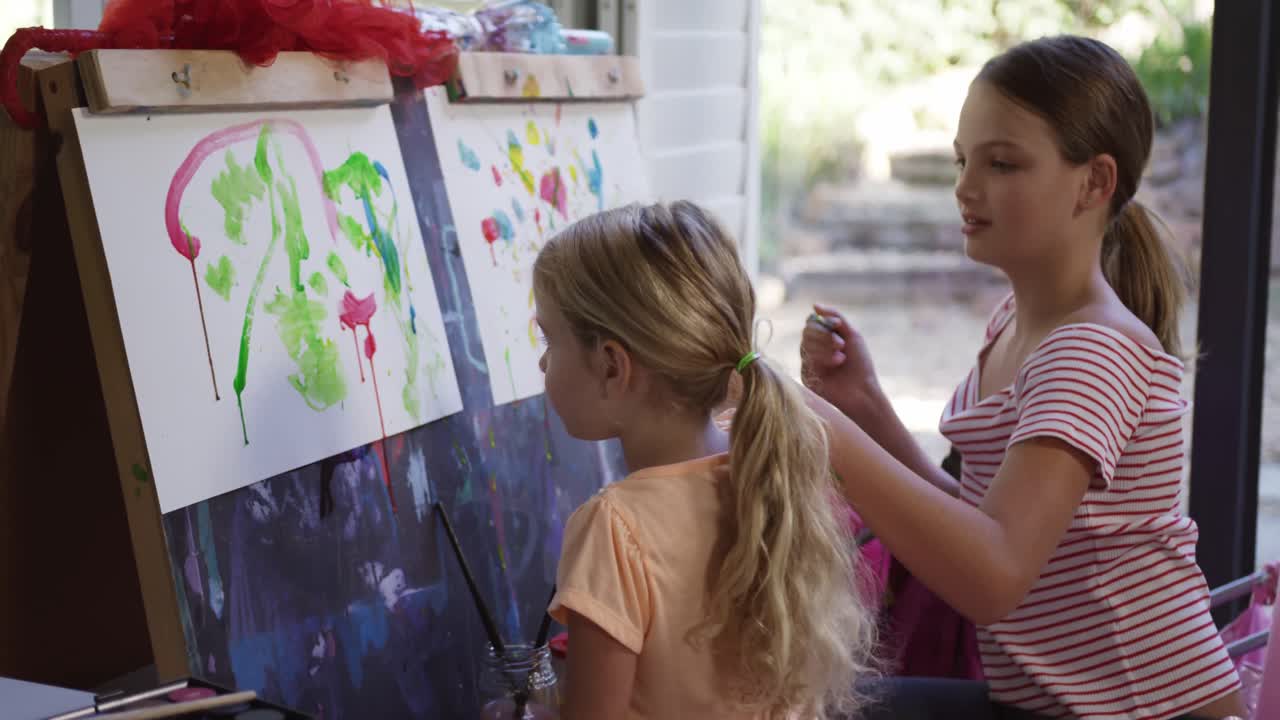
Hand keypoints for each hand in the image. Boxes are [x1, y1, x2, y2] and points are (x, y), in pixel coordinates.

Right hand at [800, 304, 882, 419]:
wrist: (863, 390)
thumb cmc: (860, 364)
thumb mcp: (852, 335)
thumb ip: (836, 317)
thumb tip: (814, 305)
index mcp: (823, 340)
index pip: (812, 323)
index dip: (823, 322)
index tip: (838, 326)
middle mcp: (813, 351)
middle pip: (807, 332)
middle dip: (824, 335)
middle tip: (841, 344)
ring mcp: (808, 363)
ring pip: (806, 344)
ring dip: (825, 347)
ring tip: (842, 357)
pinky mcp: (806, 376)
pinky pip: (807, 359)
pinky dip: (824, 357)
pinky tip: (837, 364)